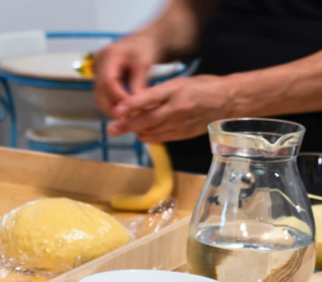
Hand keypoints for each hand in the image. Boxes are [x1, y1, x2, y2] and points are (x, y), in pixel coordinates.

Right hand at [94, 33, 160, 115]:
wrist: (143, 42)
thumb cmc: (145, 49)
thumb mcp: (144, 65)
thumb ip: (139, 85)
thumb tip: (137, 108)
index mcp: (108, 55)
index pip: (108, 81)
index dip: (117, 97)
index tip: (129, 109)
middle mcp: (98, 63)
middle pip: (99, 91)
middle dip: (111, 107)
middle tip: (126, 119)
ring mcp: (96, 71)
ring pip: (98, 95)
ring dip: (110, 107)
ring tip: (125, 116)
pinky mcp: (99, 78)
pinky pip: (102, 94)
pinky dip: (111, 103)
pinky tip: (123, 109)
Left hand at [106, 75, 234, 142]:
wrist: (229, 100)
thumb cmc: (202, 87)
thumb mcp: (179, 83)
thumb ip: (157, 94)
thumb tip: (134, 104)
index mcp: (176, 90)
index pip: (149, 98)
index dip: (131, 105)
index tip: (116, 111)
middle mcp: (178, 108)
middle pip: (147, 120)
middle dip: (126, 125)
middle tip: (112, 128)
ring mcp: (181, 123)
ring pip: (151, 131)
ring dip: (136, 131)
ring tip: (125, 128)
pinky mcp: (184, 135)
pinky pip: (160, 139)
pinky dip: (148, 136)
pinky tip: (141, 133)